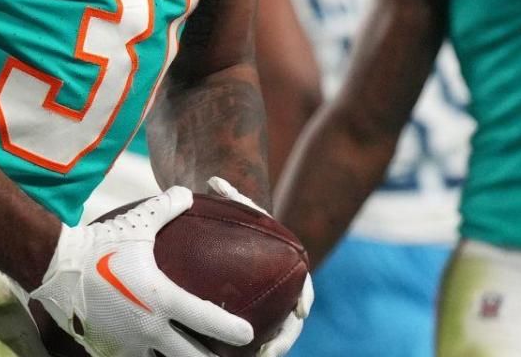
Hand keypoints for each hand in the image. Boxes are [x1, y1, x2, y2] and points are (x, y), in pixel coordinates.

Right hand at [31, 186, 252, 356]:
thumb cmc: (101, 245)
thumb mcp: (138, 222)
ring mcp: (128, 343)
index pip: (206, 319)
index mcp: (162, 298)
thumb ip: (167, 207)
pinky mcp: (108, 350)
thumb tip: (187, 193)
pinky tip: (153, 354)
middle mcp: (149, 327)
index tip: (248, 335)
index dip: (231, 329)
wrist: (58, 269)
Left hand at [206, 178, 311, 356]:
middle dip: (284, 341)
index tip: (300, 312)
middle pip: (290, 323)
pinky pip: (253, 340)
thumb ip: (233, 197)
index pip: (305, 289)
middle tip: (268, 353)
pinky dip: (245, 352)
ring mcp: (271, 310)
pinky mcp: (254, 321)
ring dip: (267, 351)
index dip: (304, 300)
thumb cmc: (243, 225)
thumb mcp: (241, 210)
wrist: (238, 240)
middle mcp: (284, 295)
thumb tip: (215, 181)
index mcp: (290, 271)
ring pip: (274, 337)